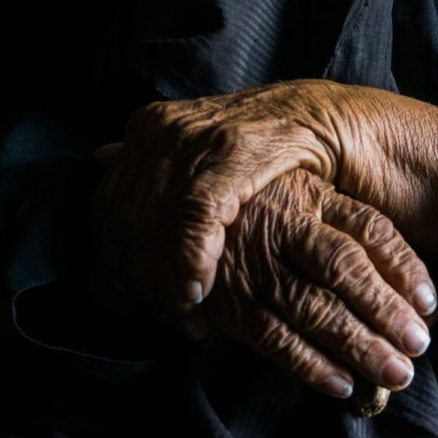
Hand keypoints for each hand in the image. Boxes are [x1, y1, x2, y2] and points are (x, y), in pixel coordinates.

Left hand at [91, 81, 362, 324]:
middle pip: (125, 222)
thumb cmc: (269, 141)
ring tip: (186, 318)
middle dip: (141, 281)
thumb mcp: (201, 139)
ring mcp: (196, 137)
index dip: (111, 262)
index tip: (126, 302)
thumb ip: (154, 154)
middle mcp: (163, 128)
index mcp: (149, 125)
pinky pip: (193, 219)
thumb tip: (101, 156)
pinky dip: (191, 263)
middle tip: (163, 319)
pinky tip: (199, 292)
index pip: (107, 206)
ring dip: (166, 284)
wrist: (336, 119)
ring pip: (153, 226)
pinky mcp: (232, 152)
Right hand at [203, 169, 437, 399]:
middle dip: (384, 310)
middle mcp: (285, 228)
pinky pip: (273, 338)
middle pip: (343, 269)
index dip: (402, 265)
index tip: (428, 301)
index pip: (368, 229)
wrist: (182, 208)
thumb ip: (349, 225)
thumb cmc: (262, 206)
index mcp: (311, 197)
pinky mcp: (231, 302)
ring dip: (357, 345)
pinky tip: (344, 384)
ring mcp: (256, 267)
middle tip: (418, 344)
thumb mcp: (304, 193)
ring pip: (312, 308)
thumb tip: (408, 282)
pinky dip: (310, 365)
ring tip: (395, 373)